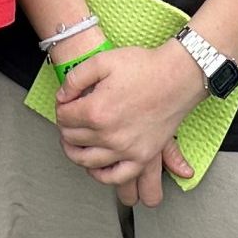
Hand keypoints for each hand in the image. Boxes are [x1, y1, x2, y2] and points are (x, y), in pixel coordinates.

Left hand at [53, 43, 204, 207]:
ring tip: (73, 143)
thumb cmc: (144, 67)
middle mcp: (109, 134)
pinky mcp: (141, 157)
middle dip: (65, 127)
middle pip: (72, 138)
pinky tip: (95, 166)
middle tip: (68, 119)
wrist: (177, 77)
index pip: (64, 117)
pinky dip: (100, 175)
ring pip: (87, 160)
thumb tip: (62, 96)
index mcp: (96, 110)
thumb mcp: (102, 61)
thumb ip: (75, 78)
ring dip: (74, 152)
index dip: (60, 107)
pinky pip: (115, 176)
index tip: (65, 103)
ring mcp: (126, 149)